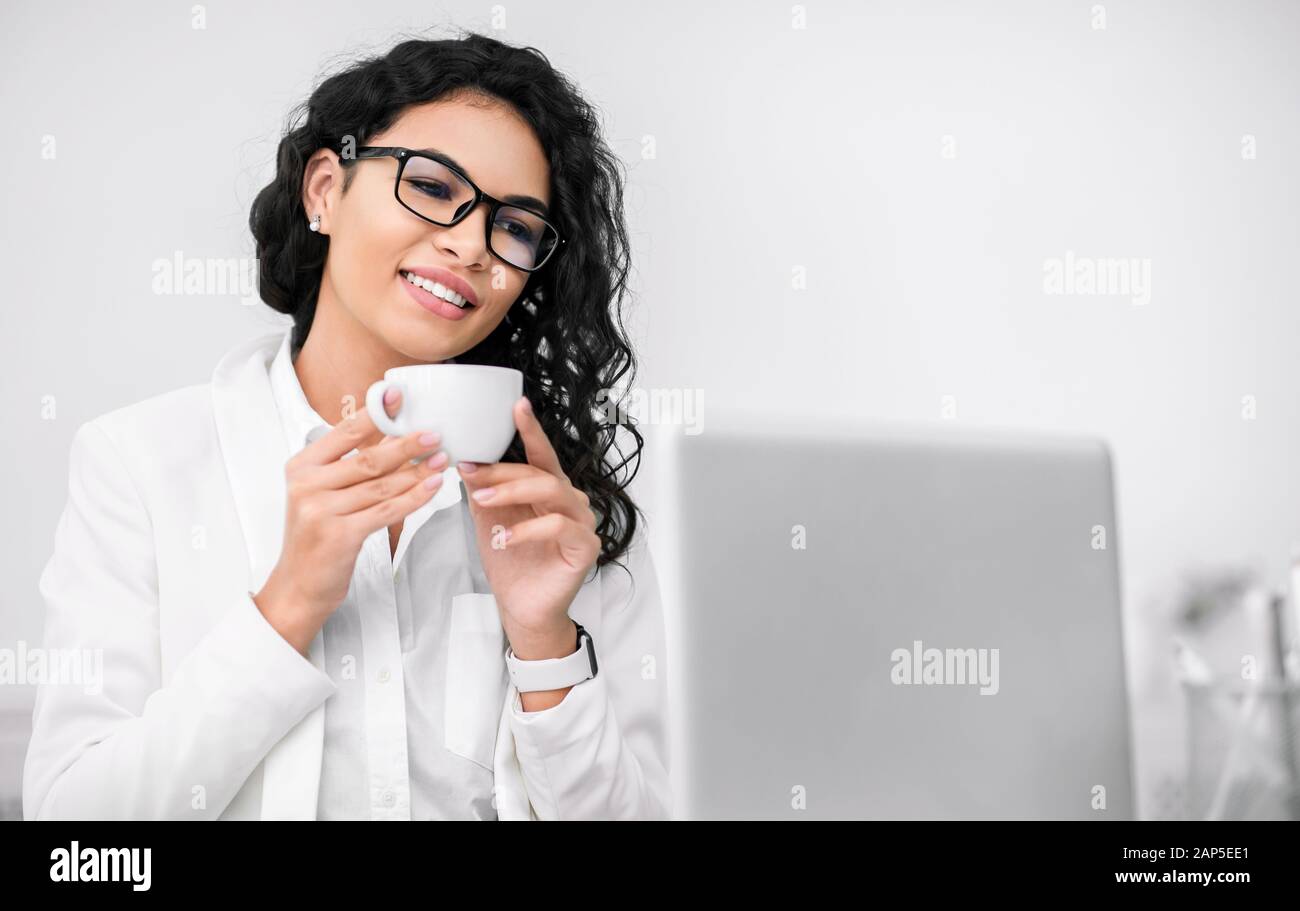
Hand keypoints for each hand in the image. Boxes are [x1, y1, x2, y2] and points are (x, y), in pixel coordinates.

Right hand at [255, 390, 446, 650]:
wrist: (299, 585)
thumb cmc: (317, 537)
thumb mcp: (321, 494)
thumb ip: (348, 466)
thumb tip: (393, 434)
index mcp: (301, 467)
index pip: (343, 432)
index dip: (374, 413)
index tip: (399, 395)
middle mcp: (307, 485)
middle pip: (367, 458)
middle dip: (405, 444)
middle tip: (435, 433)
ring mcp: (321, 511)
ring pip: (381, 485)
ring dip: (416, 471)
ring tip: (442, 459)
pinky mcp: (339, 535)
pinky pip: (386, 511)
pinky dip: (413, 498)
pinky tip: (433, 486)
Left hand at [457, 396, 600, 654]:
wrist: (522, 608)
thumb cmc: (512, 564)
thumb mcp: (489, 520)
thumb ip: (483, 491)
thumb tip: (464, 459)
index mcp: (550, 491)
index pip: (541, 455)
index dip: (531, 430)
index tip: (517, 406)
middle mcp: (570, 501)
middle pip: (540, 471)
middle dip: (502, 470)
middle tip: (470, 470)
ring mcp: (582, 522)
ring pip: (552, 491)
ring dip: (512, 492)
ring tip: (481, 500)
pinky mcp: (585, 546)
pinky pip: (559, 527)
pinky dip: (528, 528)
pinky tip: (505, 537)